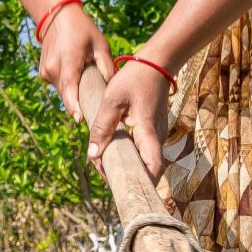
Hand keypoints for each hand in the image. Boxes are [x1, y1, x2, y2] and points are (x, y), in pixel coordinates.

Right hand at [36, 8, 117, 118]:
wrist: (58, 17)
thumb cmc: (83, 30)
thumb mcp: (100, 45)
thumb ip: (107, 67)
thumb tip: (113, 89)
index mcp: (68, 60)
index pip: (69, 87)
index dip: (73, 105)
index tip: (79, 119)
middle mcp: (53, 68)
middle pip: (68, 94)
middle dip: (80, 102)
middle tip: (96, 107)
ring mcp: (46, 72)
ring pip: (63, 91)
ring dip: (75, 92)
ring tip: (86, 84)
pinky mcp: (44, 73)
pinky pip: (59, 85)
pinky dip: (68, 85)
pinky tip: (76, 75)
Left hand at [88, 55, 173, 183]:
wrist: (157, 63)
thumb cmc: (135, 79)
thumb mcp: (112, 100)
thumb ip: (102, 127)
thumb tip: (93, 155)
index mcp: (148, 132)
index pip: (153, 167)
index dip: (142, 183)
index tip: (123, 188)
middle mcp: (157, 138)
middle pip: (148, 169)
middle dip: (128, 177)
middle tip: (105, 175)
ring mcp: (157, 135)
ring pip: (145, 160)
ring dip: (127, 166)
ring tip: (104, 164)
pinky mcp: (153, 131)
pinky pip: (143, 150)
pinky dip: (129, 155)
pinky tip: (112, 151)